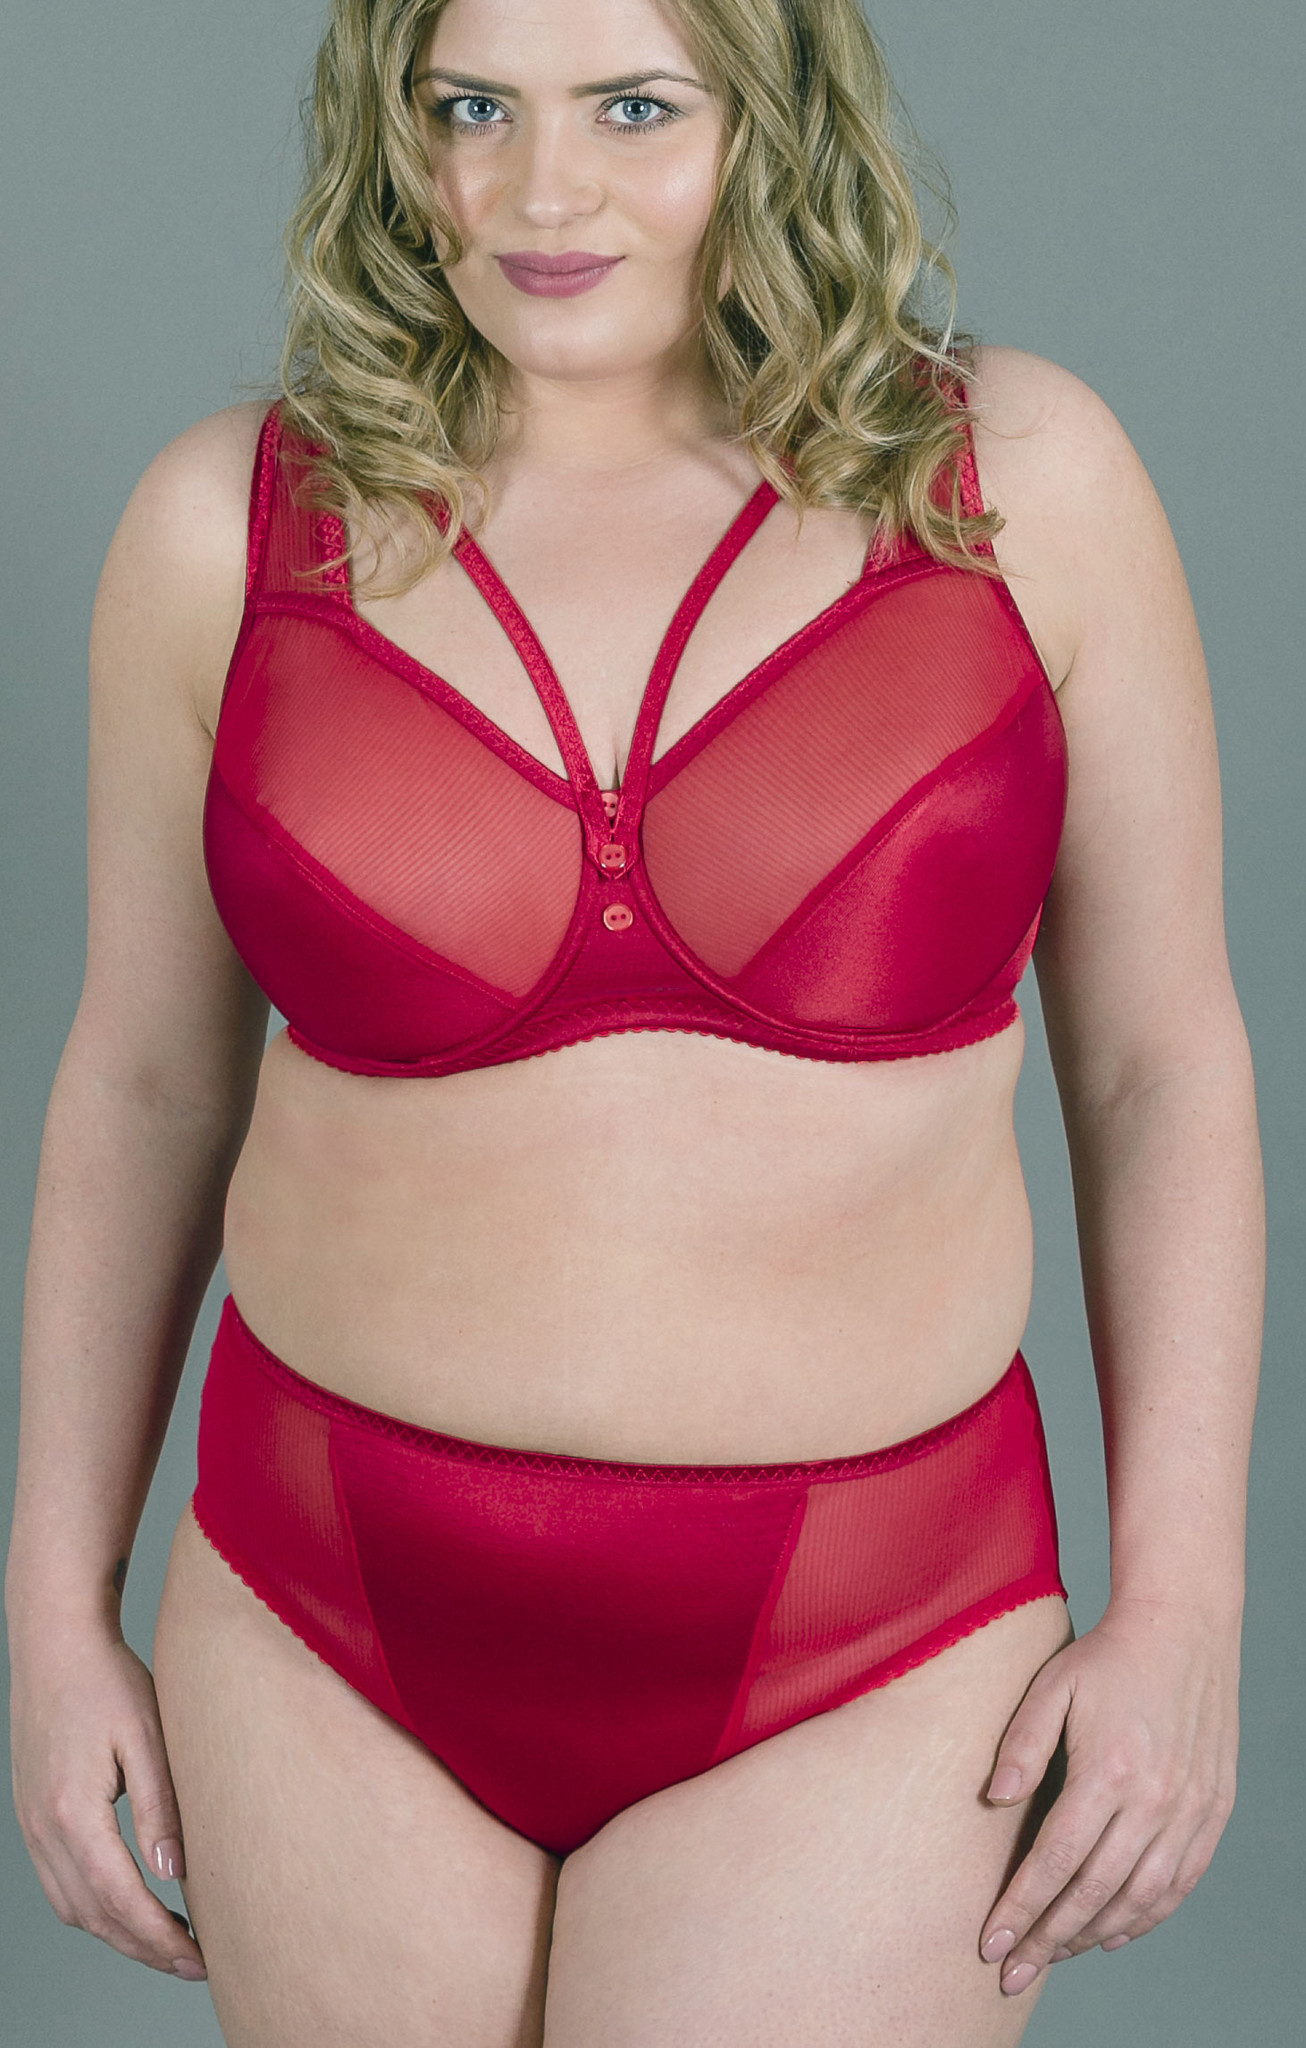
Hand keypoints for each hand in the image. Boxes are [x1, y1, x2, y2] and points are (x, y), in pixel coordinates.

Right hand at [9, 1625, 206, 1979]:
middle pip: (95, 1916)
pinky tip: (128, 1907)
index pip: (120, 1900)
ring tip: (169, 1942)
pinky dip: (95, 1909)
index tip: (200, 1957)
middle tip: (195, 1964)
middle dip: (145, 1948)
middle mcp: (44, 1830)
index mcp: (73, 1813)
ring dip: (119, 1934)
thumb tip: (174, 1872)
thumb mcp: (147, 1736)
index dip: (161, 1938)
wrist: (56, 1645)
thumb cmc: (107, 1680)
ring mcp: (32, 1827)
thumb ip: (160, 1806)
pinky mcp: (34, 1817)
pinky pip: (61, 1884)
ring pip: (74, 1908)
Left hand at [977, 1598, 1239, 1996]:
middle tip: (1013, 1972)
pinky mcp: (1213, 1812)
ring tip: (1055, 1955)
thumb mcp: (1052, 1685)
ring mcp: (1189, 1810)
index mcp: (1108, 1771)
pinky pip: (1179, 1884)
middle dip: (1048, 1939)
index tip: (991, 1943)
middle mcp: (1154, 1800)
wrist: (1183, 1630)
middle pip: (1093, 1893)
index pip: (1055, 1862)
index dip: (1021, 1909)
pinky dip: (1146, 1917)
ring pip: (1139, 1899)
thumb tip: (994, 1800)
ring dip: (1093, 1936)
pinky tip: (1113, 1932)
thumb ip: (1021, 1744)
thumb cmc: (1108, 1657)